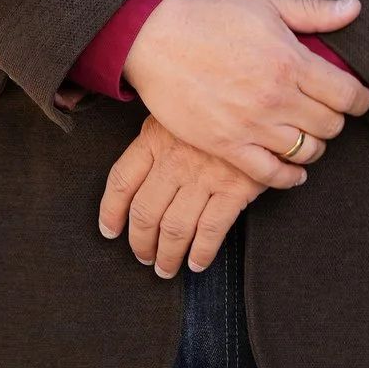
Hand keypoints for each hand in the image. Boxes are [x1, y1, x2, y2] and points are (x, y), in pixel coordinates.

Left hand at [99, 114, 277, 276]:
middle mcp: (174, 159)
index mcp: (155, 137)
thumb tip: (137, 173)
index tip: (109, 230)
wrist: (258, 100)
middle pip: (145, 212)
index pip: (121, 181)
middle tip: (144, 256)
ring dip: (168, 255)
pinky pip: (210, 230)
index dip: (111, 212)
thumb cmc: (214, 106)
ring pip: (174, 228)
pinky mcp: (234, 187)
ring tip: (166, 267)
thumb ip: (156, 138)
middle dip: (141, 242)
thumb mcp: (177, 111)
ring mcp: (204, 175)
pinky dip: (201, 253)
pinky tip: (197, 262)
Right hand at [121, 0, 368, 182]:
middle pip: (331, 126)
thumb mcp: (267, 4)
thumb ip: (315, 12)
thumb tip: (355, 8)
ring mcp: (252, 125)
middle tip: (327, 112)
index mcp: (290, 60)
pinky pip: (272, 175)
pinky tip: (293, 169)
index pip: (347, 94)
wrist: (157, 39)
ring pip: (307, 152)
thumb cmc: (211, 17)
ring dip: (315, 146)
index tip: (358, 99)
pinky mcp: (228, 145)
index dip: (360, 99)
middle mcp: (276, 97)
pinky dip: (290, 177)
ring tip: (308, 134)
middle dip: (336, 120)